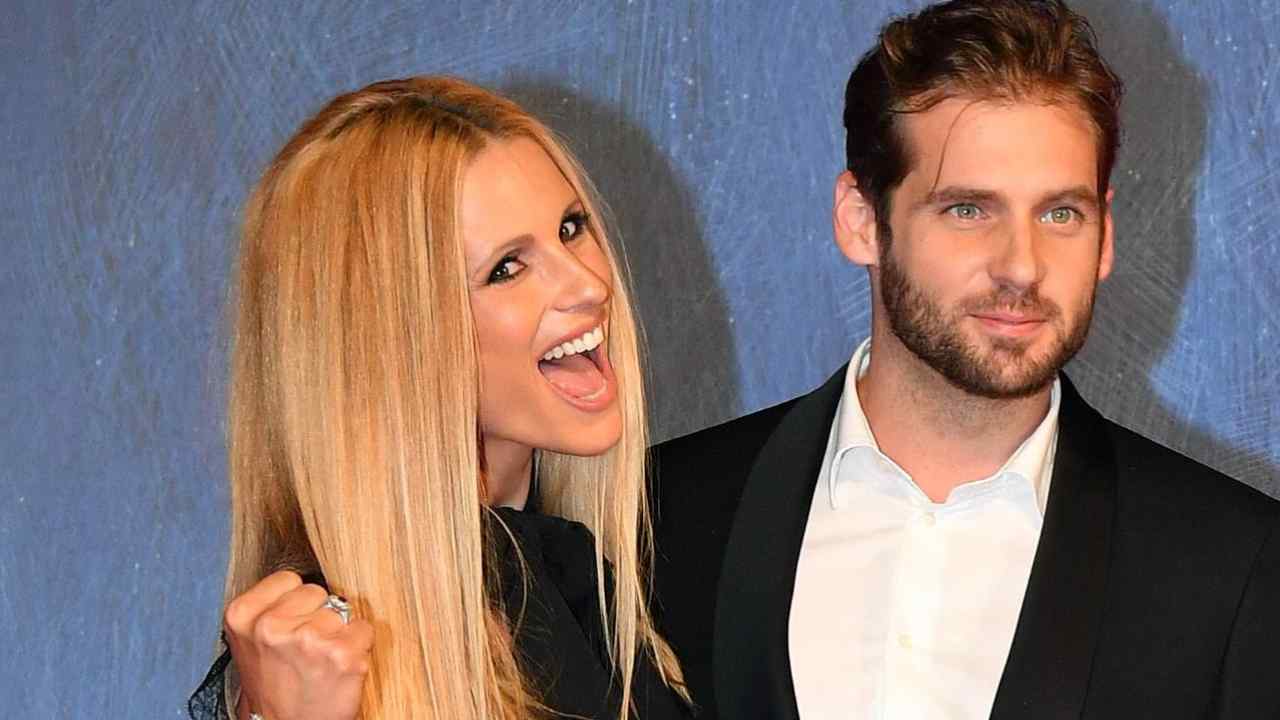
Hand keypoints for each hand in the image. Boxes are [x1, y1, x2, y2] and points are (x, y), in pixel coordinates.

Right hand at [223, 570, 373, 719]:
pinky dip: (359, 645)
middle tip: (305, 648)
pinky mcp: (342, 655)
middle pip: (317, 592)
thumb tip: (306, 581)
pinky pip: (364, 629)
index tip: (291, 623)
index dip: (296, 602)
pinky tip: (339, 666)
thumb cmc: (273, 686)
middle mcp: (272, 626)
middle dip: (317, 615)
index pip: (289, 579)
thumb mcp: (251, 642)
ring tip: (321, 660)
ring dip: (338, 632)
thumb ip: (270, 607)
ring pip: (341, 610)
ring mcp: (309, 639)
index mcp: (243, 616)